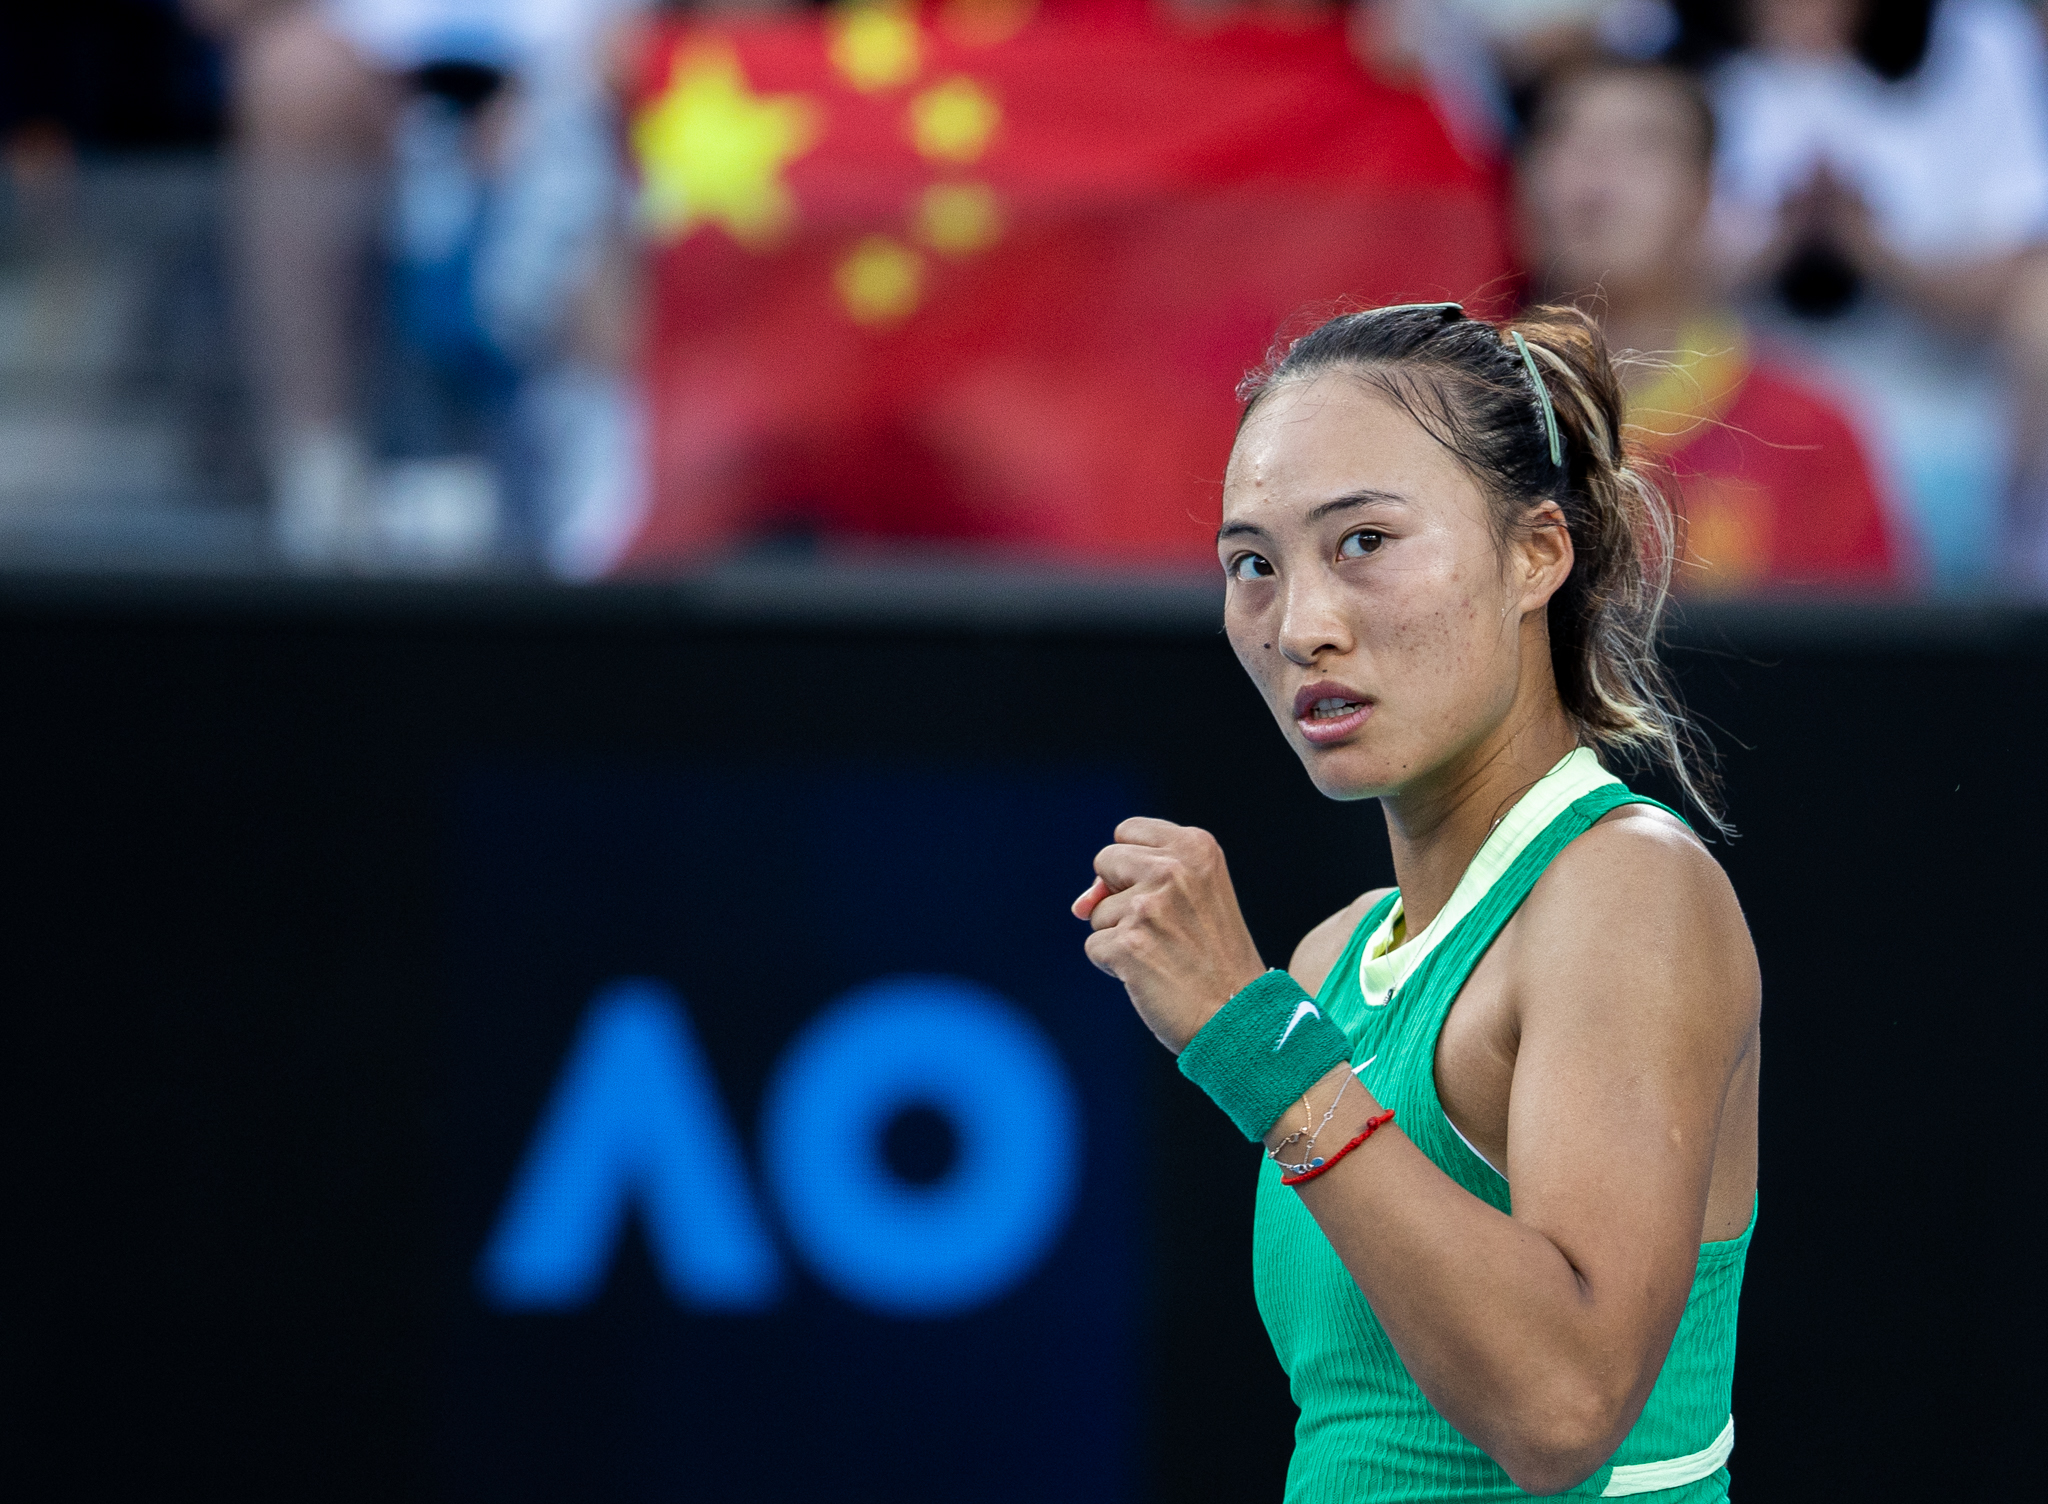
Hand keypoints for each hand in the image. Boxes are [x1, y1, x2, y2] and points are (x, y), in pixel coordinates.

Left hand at [1072, 817, 1267, 1053]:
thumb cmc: (1214, 958)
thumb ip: (1136, 878)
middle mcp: (1173, 869)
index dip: (1133, 866)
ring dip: (1121, 936)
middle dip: (1121, 896)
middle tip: (1166, 928)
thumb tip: (1079, 905)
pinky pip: (1095, 947)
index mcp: (1197, 847)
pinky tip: (1153, 976)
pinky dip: (1116, 966)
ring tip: (1166, 955)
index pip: (1128, 831)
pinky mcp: (1127, 944)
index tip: (1165, 894)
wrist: (1239, 1018)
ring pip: (1097, 911)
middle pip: (1105, 861)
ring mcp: (1148, 906)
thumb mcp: (1194, 896)